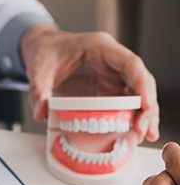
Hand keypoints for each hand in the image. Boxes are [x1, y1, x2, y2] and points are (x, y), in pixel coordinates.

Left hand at [21, 25, 159, 142]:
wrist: (42, 51)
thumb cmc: (45, 54)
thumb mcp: (38, 70)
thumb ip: (38, 90)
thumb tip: (41, 113)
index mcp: (101, 48)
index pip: (130, 64)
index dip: (142, 84)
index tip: (146, 104)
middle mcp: (112, 62)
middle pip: (139, 82)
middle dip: (146, 107)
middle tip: (144, 130)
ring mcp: (111, 77)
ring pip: (136, 95)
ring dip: (142, 116)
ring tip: (144, 136)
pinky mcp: (106, 91)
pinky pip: (122, 105)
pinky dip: (128, 119)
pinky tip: (131, 135)